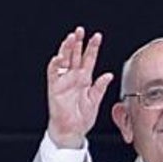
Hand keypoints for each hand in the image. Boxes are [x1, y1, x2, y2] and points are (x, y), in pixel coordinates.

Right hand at [46, 26, 113, 148]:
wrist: (71, 131)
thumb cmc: (82, 118)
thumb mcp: (95, 101)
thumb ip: (101, 87)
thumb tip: (109, 75)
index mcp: (85, 79)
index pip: (89, 59)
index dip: (92, 48)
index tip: (97, 37)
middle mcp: (74, 77)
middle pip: (75, 55)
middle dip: (77, 42)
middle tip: (80, 30)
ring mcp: (63, 81)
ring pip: (64, 60)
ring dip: (66, 49)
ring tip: (71, 38)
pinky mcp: (54, 87)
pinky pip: (53, 73)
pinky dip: (55, 65)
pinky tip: (59, 57)